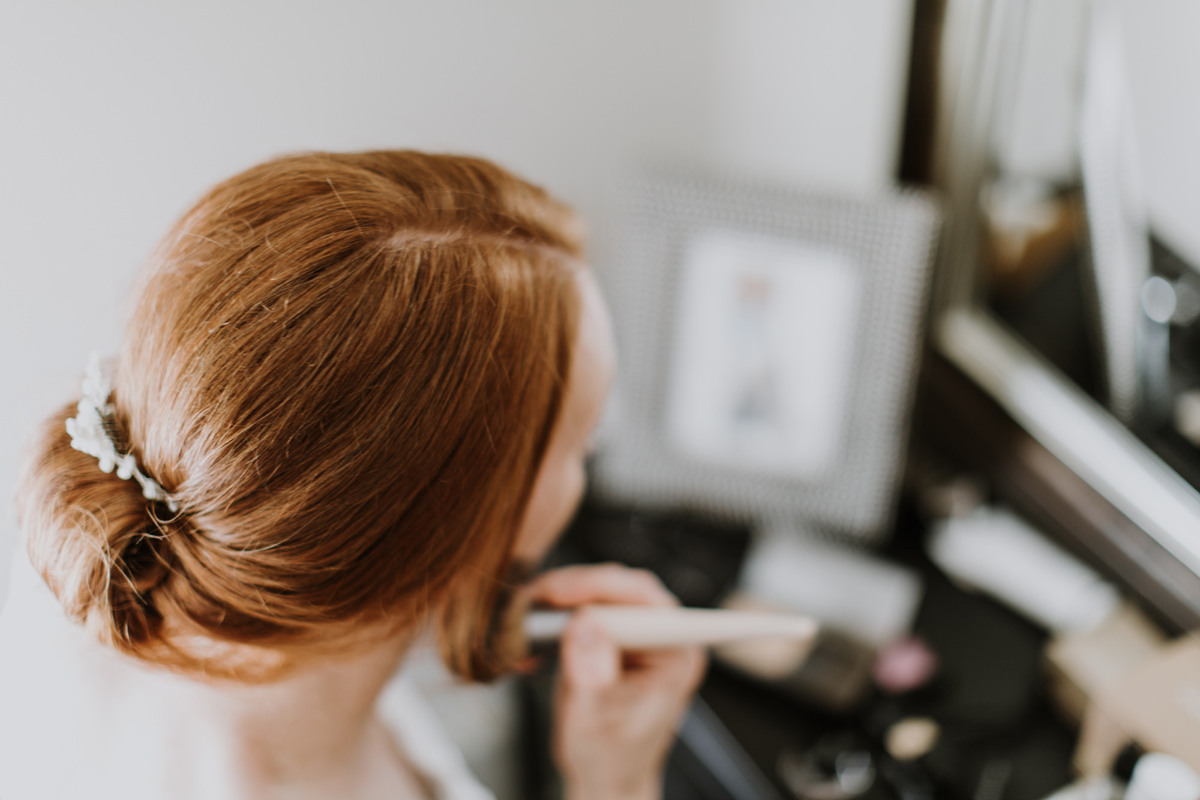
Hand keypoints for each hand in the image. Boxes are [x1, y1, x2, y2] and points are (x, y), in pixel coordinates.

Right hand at [524, 564, 706, 799]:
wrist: (605, 777)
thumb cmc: (612, 758)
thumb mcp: (597, 720)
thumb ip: (594, 674)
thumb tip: (584, 623)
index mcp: (675, 652)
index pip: (643, 599)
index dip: (600, 587)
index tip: (559, 593)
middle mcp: (661, 636)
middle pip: (617, 588)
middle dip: (571, 590)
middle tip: (532, 601)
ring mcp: (636, 633)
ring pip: (596, 592)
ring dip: (556, 602)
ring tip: (525, 621)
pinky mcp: (612, 635)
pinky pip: (582, 608)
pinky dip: (553, 617)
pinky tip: (531, 638)